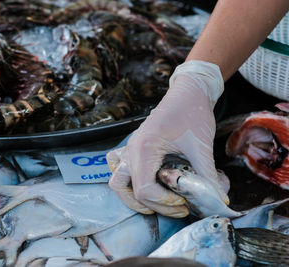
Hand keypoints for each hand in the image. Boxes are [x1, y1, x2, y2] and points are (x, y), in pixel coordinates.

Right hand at [107, 60, 228, 217]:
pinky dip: (126, 180)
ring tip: (156, 202)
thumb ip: (208, 176)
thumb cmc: (192, 113)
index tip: (184, 201)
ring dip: (132, 197)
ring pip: (117, 181)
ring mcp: (130, 148)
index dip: (164, 202)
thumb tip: (219, 200)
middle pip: (128, 190)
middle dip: (153, 205)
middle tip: (177, 207)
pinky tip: (143, 183)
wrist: (188, 92)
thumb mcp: (202, 146)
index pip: (143, 188)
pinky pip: (117, 167)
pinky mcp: (133, 148)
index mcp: (145, 147)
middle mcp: (132, 149)